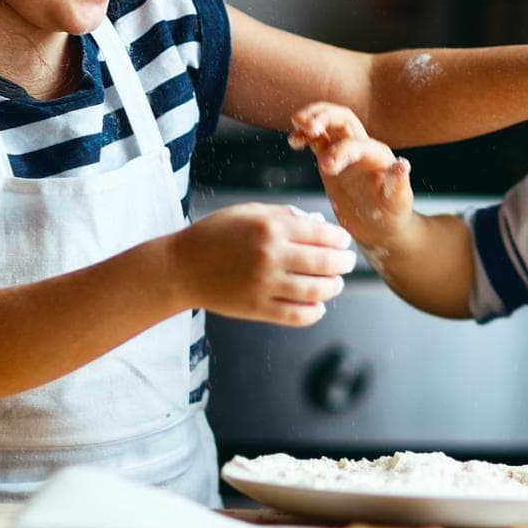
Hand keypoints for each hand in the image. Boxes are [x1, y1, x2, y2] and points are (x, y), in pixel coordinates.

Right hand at [173, 203, 356, 325]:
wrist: (180, 267)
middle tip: (348, 263)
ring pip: (316, 290)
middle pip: (325, 263)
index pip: (322, 234)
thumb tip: (318, 223)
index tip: (343, 242)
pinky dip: (314, 312)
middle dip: (344, 263)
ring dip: (333, 287)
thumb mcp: (247, 212)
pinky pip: (297, 315)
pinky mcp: (257, 308)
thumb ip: (283, 216)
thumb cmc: (215, 235)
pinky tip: (318, 305)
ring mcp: (264, 284)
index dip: (339, 239)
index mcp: (270, 227)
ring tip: (335, 284)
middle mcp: (270, 255)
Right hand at [288, 102, 415, 250]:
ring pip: (328, 122)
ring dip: (312, 118)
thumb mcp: (397, 202)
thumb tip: (402, 165)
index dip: (341, 150)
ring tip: (296, 124)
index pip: (356, 143)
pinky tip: (294, 140)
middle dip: (324, 117)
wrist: (381, 226)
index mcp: (377, 155)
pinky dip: (305, 134)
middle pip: (342, 118)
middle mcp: (362, 146)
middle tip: (306, 126)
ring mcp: (345, 150)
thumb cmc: (392, 215)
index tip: (326, 167)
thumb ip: (398, 183)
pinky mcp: (331, 158)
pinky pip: (316, 139)